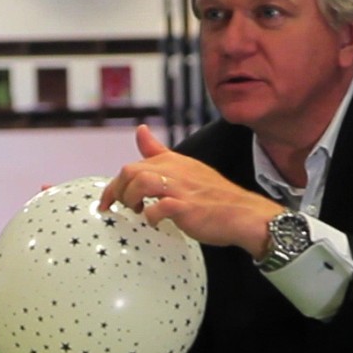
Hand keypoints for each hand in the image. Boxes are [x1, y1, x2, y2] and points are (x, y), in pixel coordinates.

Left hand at [99, 125, 282, 259]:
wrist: (244, 214)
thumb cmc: (214, 196)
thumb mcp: (185, 168)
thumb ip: (159, 152)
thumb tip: (140, 130)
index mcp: (173, 161)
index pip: (133, 165)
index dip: (115, 184)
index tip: (108, 201)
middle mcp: (175, 170)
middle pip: (130, 172)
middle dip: (118, 191)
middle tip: (120, 208)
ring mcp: (180, 188)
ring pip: (140, 182)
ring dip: (131, 199)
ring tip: (136, 211)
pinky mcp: (186, 207)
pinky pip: (158, 208)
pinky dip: (151, 216)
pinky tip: (155, 222)